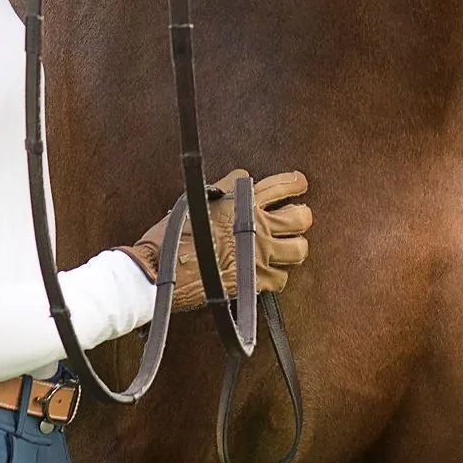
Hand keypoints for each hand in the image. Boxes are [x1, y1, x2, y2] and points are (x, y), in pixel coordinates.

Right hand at [116, 169, 311, 309]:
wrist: (160, 270)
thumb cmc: (170, 236)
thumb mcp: (195, 201)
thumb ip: (223, 192)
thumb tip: (238, 182)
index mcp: (240, 202)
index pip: (280, 186)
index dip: (294, 183)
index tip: (299, 183)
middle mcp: (255, 226)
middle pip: (300, 217)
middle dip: (301, 216)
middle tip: (297, 217)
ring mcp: (258, 254)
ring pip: (299, 249)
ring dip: (295, 247)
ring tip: (287, 247)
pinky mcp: (255, 281)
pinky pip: (282, 278)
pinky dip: (276, 276)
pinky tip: (267, 273)